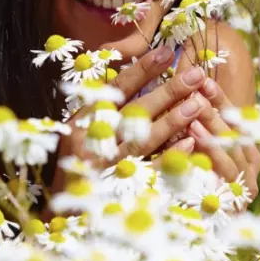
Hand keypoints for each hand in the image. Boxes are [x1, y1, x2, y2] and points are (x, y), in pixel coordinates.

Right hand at [52, 46, 212, 190]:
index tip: (167, 52)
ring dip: (172, 120)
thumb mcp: (82, 126)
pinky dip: (168, 157)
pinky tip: (189, 143)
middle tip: (195, 74)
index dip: (142, 69)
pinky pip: (148, 173)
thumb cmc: (76, 160)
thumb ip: (105, 101)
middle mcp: (93, 141)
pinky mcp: (119, 191)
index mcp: (84, 120)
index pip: (116, 89)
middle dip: (167, 91)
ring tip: (197, 103)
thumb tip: (138, 68)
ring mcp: (106, 167)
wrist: (62, 207)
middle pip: (134, 112)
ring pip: (142, 140)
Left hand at [188, 77, 259, 202]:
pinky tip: (191, 142)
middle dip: (214, 111)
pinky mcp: (237, 201)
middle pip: (234, 132)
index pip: (235, 117)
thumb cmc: (198, 181)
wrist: (204, 230)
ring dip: (212, 131)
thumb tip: (192, 86)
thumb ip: (201, 122)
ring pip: (231, 151)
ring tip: (193, 114)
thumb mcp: (201, 147)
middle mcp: (250, 164)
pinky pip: (223, 174)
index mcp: (246, 147)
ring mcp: (245, 183)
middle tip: (197, 92)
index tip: (204, 79)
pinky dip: (209, 155)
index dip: (220, 98)